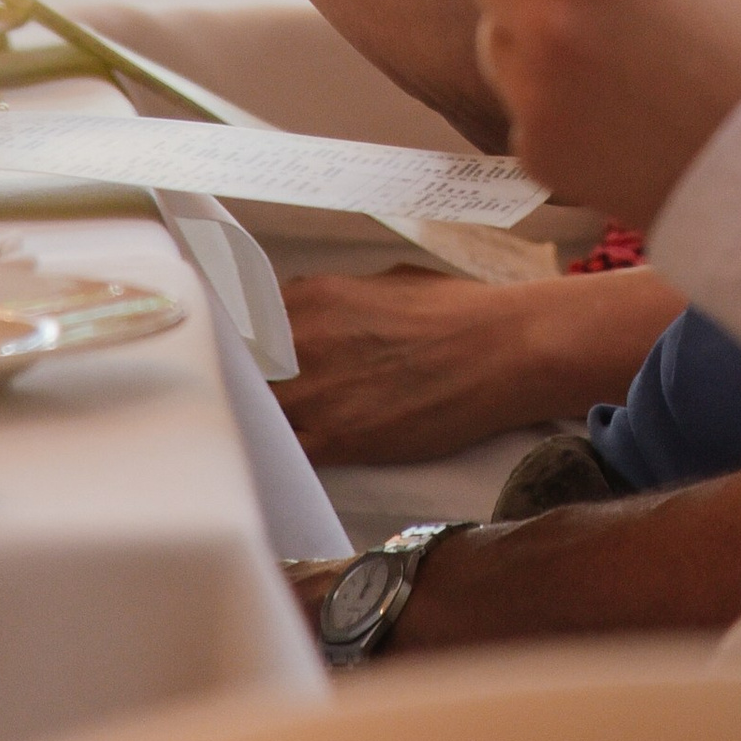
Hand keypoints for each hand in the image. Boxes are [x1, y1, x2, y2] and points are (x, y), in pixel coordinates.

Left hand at [277, 262, 679, 463]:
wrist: (502, 349)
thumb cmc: (455, 312)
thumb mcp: (383, 284)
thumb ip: (332, 303)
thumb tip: (306, 319)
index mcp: (312, 296)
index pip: (241, 321)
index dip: (238, 344)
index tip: (238, 355)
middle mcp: (302, 339)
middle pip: (240, 369)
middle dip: (243, 383)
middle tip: (250, 396)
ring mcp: (316, 391)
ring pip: (256, 413)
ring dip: (259, 420)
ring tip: (269, 427)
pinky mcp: (338, 437)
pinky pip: (286, 452)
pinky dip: (281, 455)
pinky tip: (287, 456)